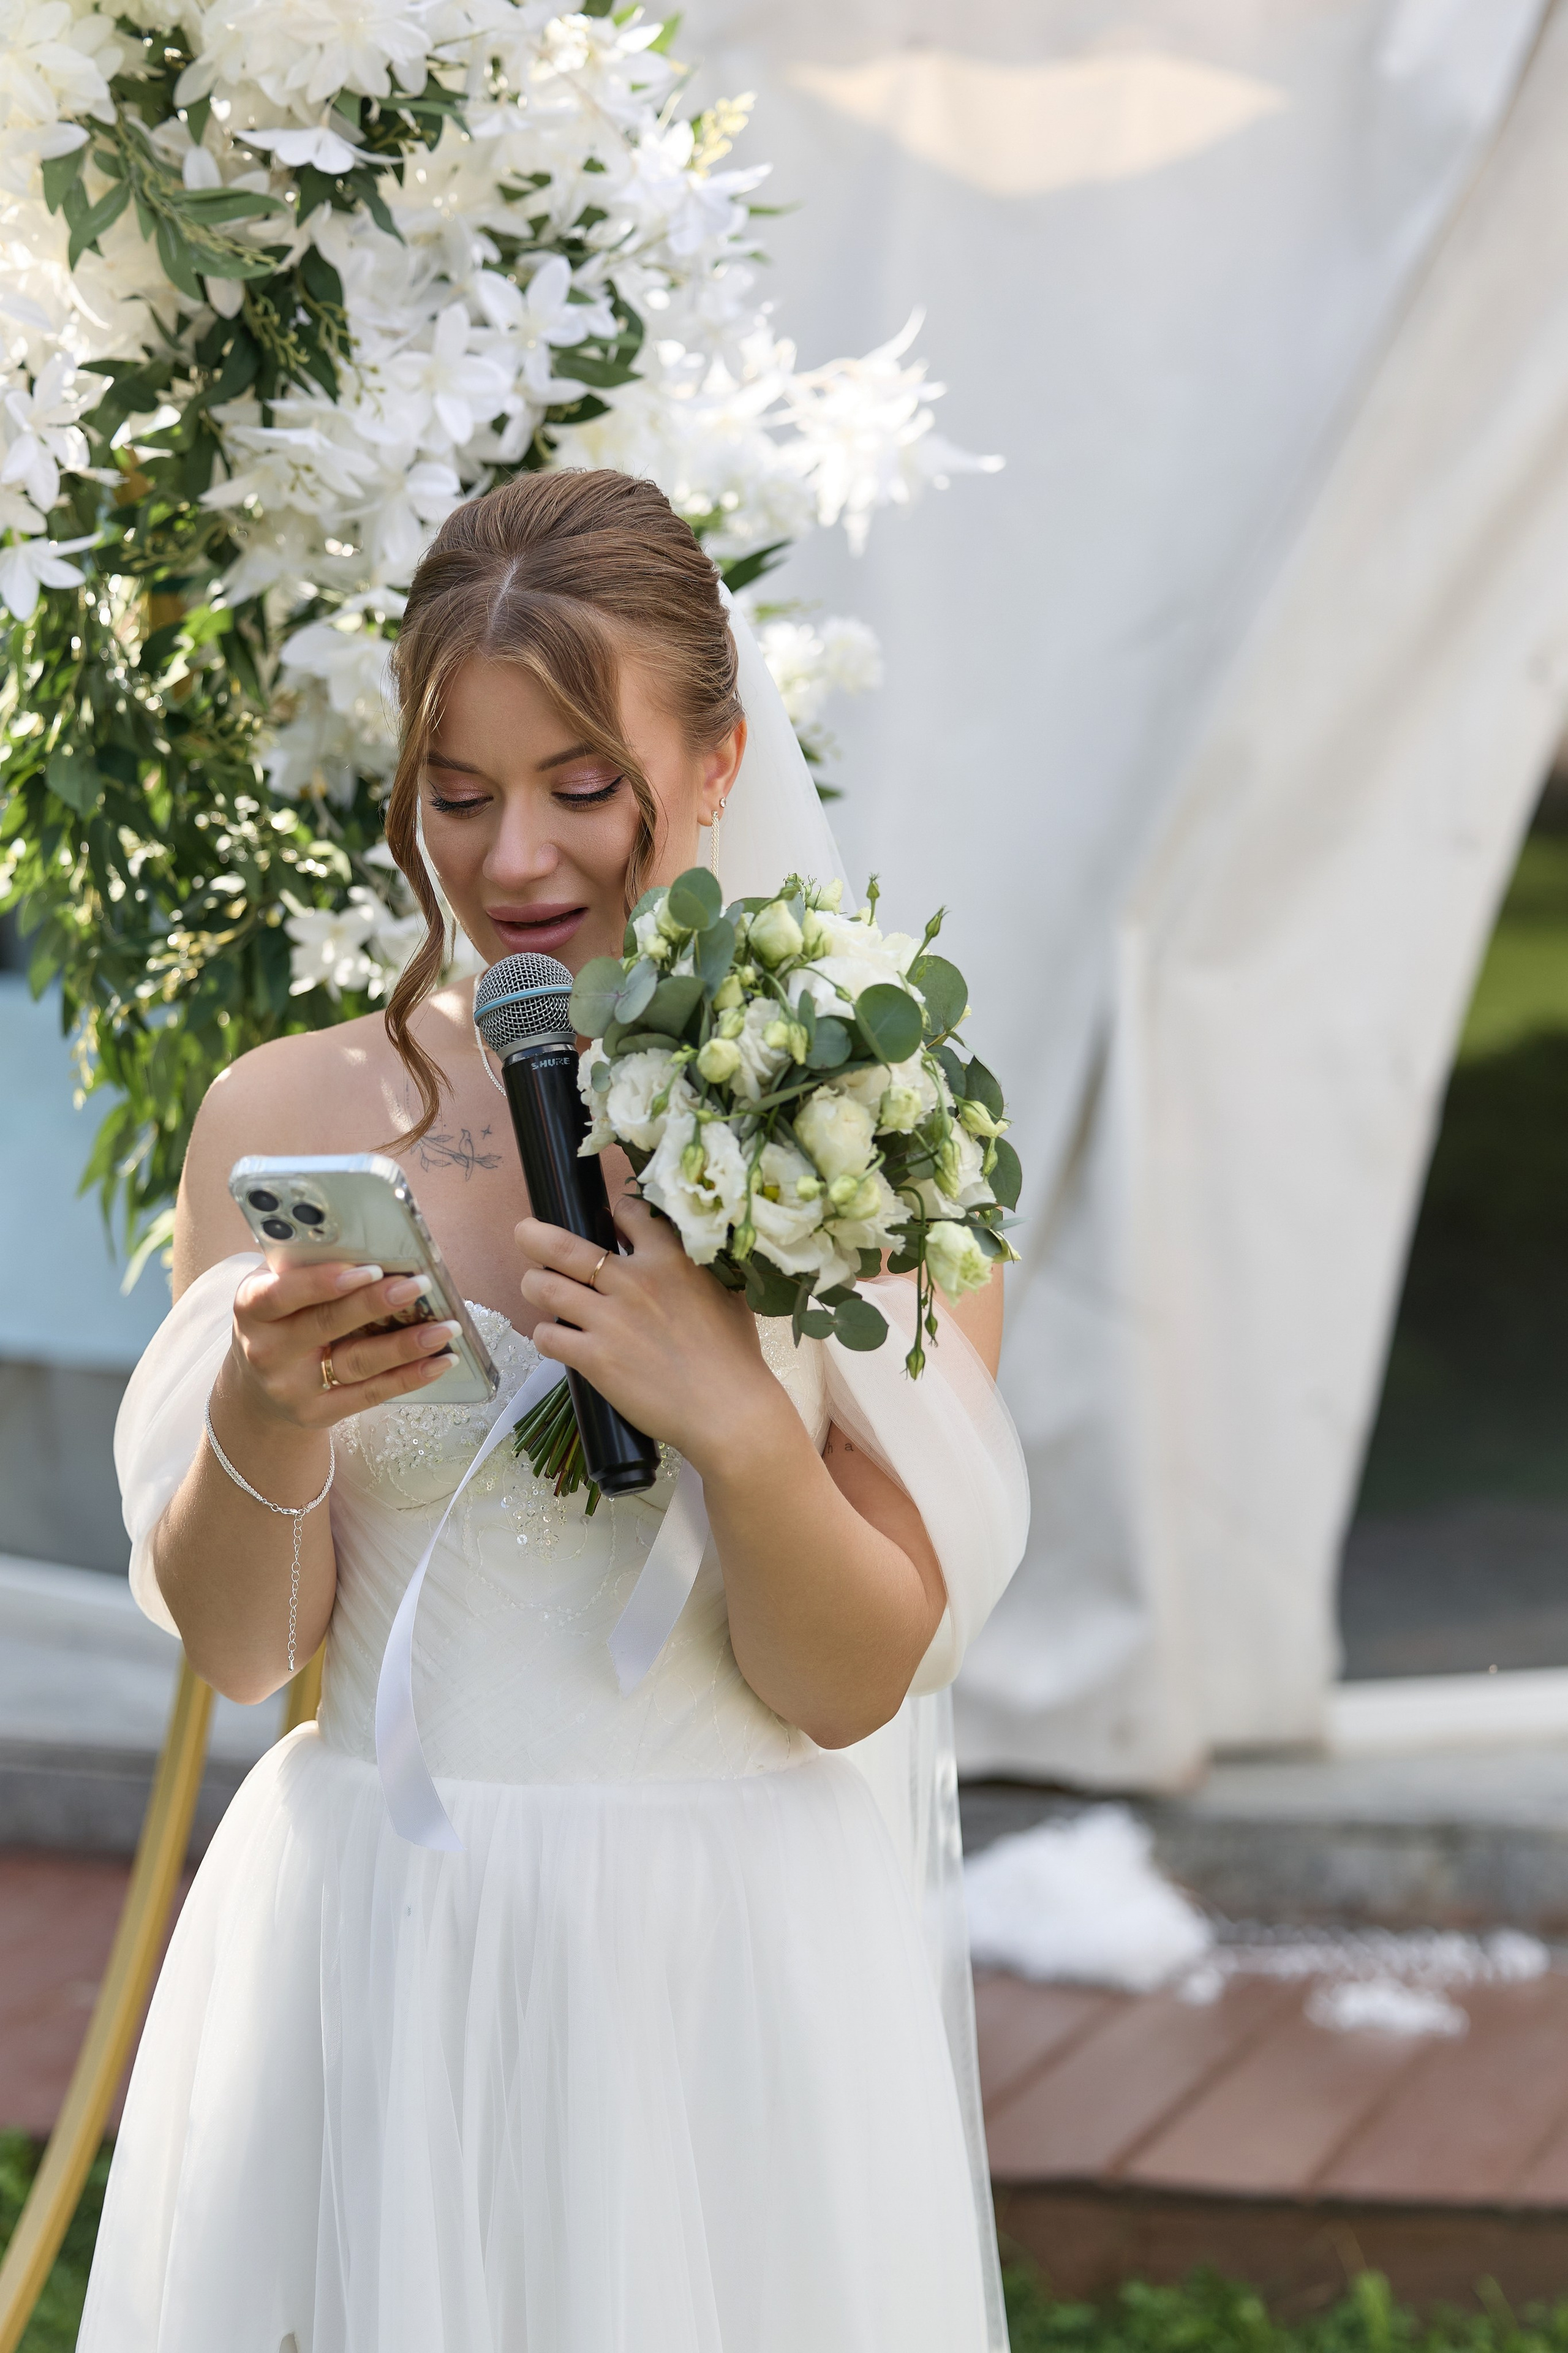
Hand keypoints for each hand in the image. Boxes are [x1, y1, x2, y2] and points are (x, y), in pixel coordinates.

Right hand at [223, 1259, 463, 1431]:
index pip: (282, 1293)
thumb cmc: (281, 1319)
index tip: (369, 1268)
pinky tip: (440, 1361)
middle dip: (376, 1303)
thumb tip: (375, 1244)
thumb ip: (310, 1267)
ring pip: (356, 1362)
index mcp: (253, 1308)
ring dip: (406, 1344)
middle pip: (326, 1325)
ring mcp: (292, 1387)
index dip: (324, 1281)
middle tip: (418, 1285)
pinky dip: (410, 1377)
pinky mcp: (318, 1413)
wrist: (258, 1388)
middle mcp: (268, 1350)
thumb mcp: (277, 1289)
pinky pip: (370, 1394)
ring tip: (446, 1327)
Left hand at [516, 1198, 789, 1471]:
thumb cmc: (735, 1355)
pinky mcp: (593, 1358)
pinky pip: (547, 1337)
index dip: (613, 1213)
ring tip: (536, 1287)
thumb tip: (689, 1255)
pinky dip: (546, 1335)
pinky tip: (556, 1339)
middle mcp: (632, 1281)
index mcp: (668, 1259)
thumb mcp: (726, 1292)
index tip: (607, 1223)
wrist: (728, 1410)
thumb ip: (699, 1268)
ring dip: (533, 1284)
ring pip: (544, 1287)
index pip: (626, 1212)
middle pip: (562, 1245)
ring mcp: (608, 1320)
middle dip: (534, 1235)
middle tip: (526, 1234)